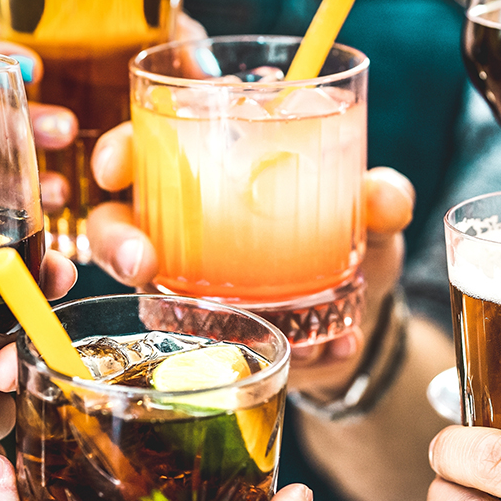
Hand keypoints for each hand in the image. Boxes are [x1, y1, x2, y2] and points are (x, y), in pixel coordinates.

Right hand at [86, 117, 413, 395]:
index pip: (143, 148)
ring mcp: (187, 284)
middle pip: (117, 223)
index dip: (118, 152)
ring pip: (143, 290)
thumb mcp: (368, 212)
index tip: (116, 167)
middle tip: (143, 261)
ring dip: (164, 310)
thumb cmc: (348, 237)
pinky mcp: (210, 335)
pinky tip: (316, 350)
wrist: (364, 314)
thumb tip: (385, 196)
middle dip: (115, 241)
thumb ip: (380, 196)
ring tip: (219, 323)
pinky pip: (208, 346)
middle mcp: (182, 225)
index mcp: (207, 169)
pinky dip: (260, 352)